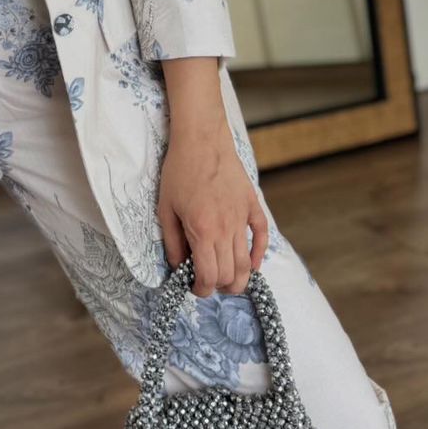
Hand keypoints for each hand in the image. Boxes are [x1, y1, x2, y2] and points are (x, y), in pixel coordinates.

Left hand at [156, 110, 268, 297]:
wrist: (201, 139)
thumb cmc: (179, 171)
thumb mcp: (166, 208)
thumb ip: (172, 242)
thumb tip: (179, 267)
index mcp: (203, 231)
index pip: (209, 277)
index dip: (201, 289)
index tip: (194, 286)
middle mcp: (226, 229)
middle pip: (230, 275)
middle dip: (218, 286)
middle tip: (207, 282)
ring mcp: (242, 218)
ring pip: (247, 263)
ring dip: (238, 278)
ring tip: (226, 280)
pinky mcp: (252, 205)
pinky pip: (262, 236)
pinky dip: (258, 255)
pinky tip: (251, 263)